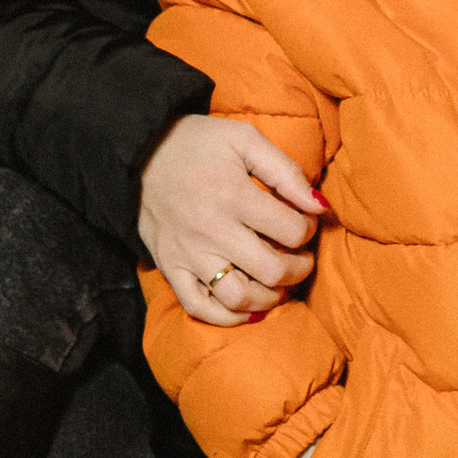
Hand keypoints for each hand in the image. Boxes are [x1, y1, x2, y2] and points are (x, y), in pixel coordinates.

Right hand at [138, 114, 321, 322]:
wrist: (138, 152)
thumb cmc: (197, 143)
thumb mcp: (244, 139)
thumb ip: (285, 171)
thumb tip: (319, 206)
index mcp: (232, 195)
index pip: (291, 230)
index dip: (309, 229)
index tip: (305, 222)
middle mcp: (210, 230)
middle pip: (271, 270)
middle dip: (299, 269)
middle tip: (302, 258)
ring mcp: (187, 254)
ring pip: (239, 297)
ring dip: (270, 298)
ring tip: (279, 283)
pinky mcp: (169, 267)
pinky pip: (198, 307)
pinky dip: (227, 317)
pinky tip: (248, 308)